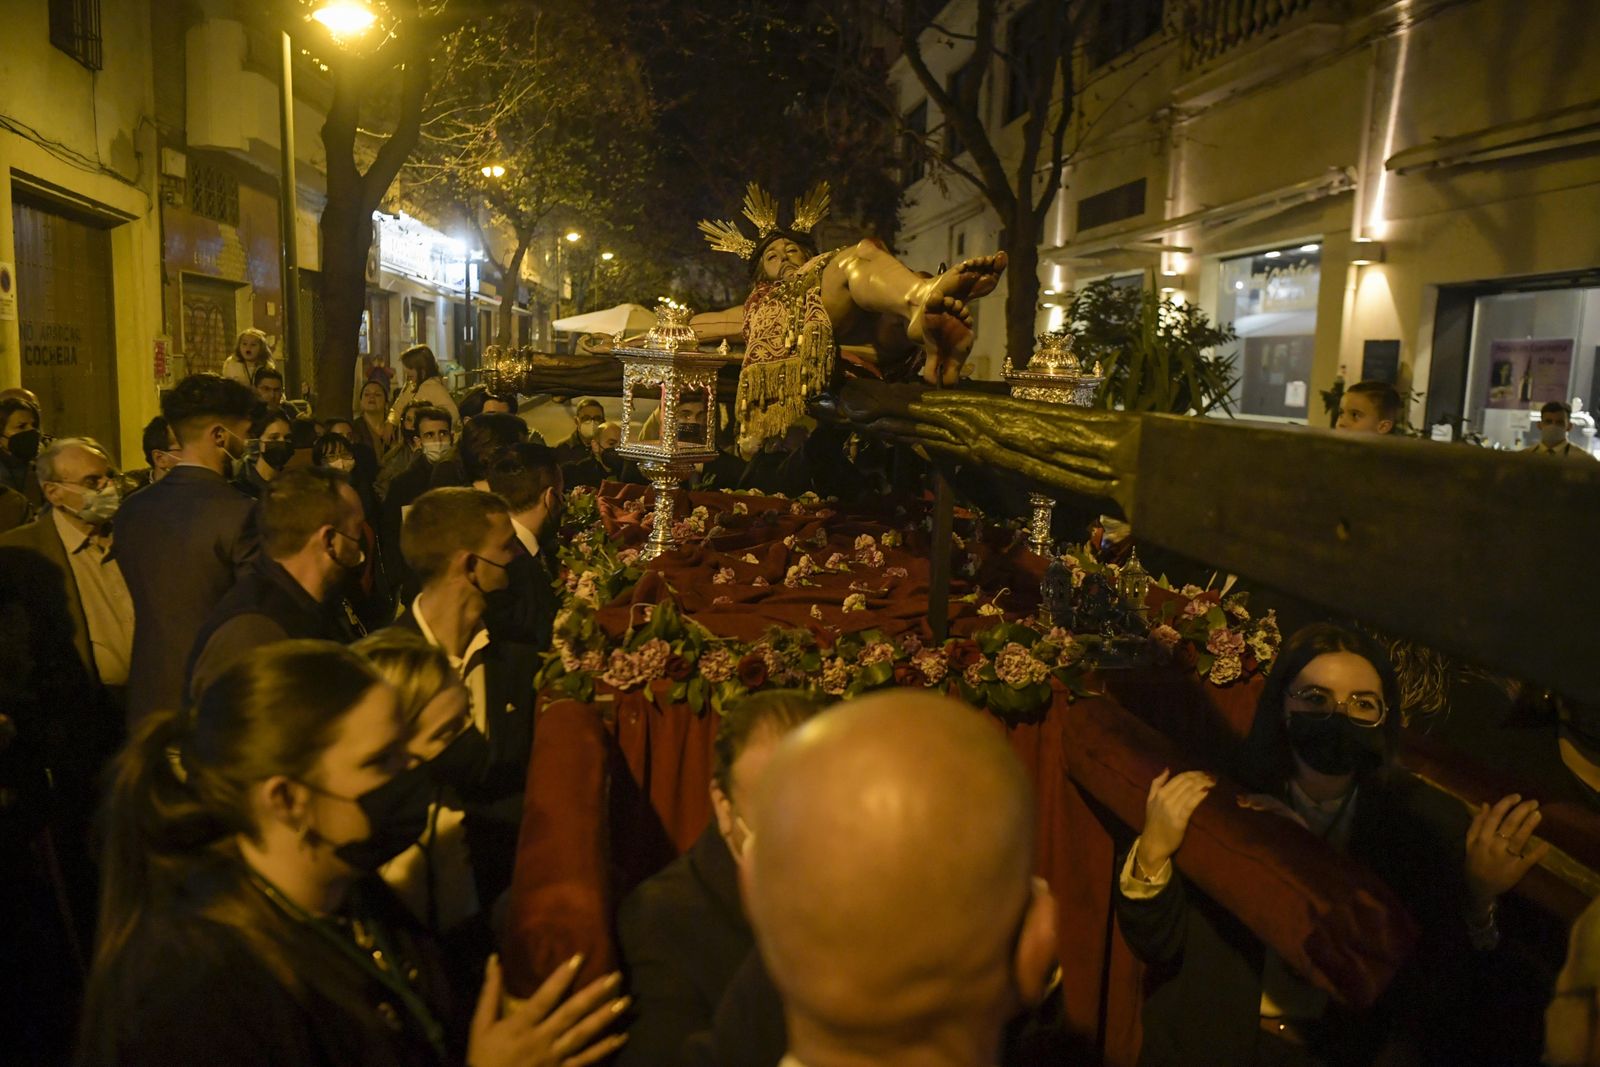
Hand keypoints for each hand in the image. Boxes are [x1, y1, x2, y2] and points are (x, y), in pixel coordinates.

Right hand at [468, 954, 628, 1066]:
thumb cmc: (484, 1057)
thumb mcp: (480, 1025)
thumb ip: (490, 992)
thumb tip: (494, 959)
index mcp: (521, 1025)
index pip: (545, 998)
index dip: (561, 978)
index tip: (579, 957)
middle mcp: (541, 1040)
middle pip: (571, 1014)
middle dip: (594, 994)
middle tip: (616, 976)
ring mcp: (554, 1058)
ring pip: (583, 1035)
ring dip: (605, 1018)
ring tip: (625, 1002)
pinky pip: (585, 1060)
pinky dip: (604, 1049)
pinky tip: (621, 1036)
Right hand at [1136, 769, 1214, 875]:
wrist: (1153, 844)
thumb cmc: (1153, 823)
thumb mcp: (1150, 801)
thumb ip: (1156, 784)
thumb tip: (1167, 769)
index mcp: (1159, 793)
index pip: (1179, 777)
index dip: (1194, 773)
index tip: (1205, 772)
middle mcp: (1165, 799)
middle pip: (1186, 782)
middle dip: (1201, 777)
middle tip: (1212, 776)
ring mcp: (1172, 809)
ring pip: (1190, 791)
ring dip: (1203, 784)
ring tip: (1213, 781)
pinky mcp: (1179, 820)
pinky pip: (1191, 804)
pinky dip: (1199, 796)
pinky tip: (1207, 791)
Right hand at [1465, 793, 1549, 910]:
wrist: (1478, 888)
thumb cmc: (1474, 862)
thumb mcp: (1470, 842)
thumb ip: (1477, 823)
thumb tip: (1486, 805)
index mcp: (1482, 838)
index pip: (1495, 816)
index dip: (1506, 804)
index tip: (1517, 796)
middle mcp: (1494, 845)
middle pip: (1509, 824)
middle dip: (1522, 811)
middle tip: (1533, 802)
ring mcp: (1506, 858)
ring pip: (1519, 838)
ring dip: (1530, 825)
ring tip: (1538, 814)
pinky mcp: (1517, 870)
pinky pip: (1529, 859)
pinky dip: (1537, 852)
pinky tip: (1545, 844)